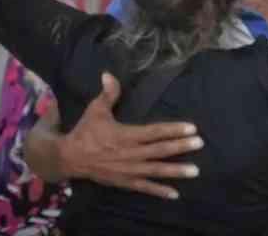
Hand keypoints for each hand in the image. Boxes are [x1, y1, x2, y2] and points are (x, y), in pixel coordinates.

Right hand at [56, 73, 203, 199]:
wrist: (67, 158)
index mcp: (125, 135)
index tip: (192, 128)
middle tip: (200, 144)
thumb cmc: (85, 131)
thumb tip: (109, 74)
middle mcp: (129, 154)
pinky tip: (175, 194)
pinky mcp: (123, 182)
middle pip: (159, 150)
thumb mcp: (96, 110)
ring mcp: (127, 170)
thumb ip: (108, 94)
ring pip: (155, 171)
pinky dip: (159, 191)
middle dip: (180, 147)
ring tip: (195, 171)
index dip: (173, 130)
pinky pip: (143, 187)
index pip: (154, 132)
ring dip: (175, 171)